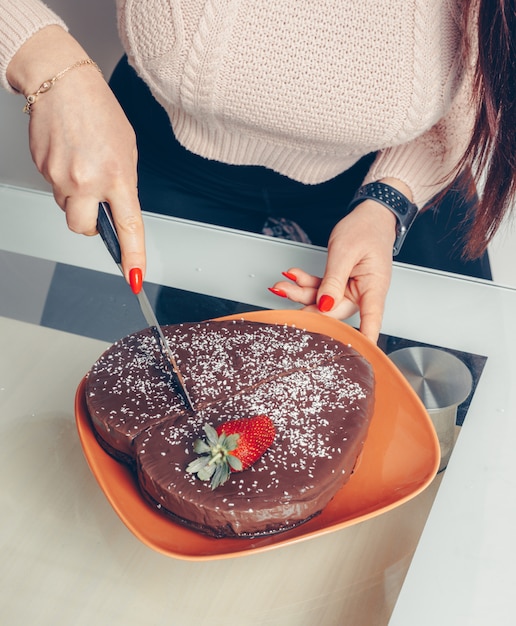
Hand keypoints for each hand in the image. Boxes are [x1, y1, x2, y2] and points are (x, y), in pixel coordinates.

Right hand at [7, 26, 144, 282]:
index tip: (134, 278)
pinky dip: (64, 180)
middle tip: (95, 206)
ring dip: (76, 198)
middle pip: (83, 229)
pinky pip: (56, 189)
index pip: (128, 227)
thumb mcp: (127, 149)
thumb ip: (124, 184)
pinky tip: (69, 157)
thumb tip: (116, 210)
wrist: (62, 82)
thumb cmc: (99, 112)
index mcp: (118, 176)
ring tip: (82, 166)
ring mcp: (60, 177)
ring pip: (68, 208)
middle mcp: (87, 181)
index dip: (132, 257)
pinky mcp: (42, 169)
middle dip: (90, 226)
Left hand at [269, 199, 397, 342]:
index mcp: (374, 287)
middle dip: (308, 305)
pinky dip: (306, 282)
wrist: (371, 215)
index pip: (370, 320)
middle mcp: (363, 292)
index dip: (362, 340)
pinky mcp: (340, 282)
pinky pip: (321, 288)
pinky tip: (293, 276)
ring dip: (301, 292)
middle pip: (334, 310)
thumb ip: (333, 280)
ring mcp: (351, 289)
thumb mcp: (345, 252)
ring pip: (323, 300)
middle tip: (286, 296)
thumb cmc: (367, 229)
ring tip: (282, 284)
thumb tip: (323, 305)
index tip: (356, 356)